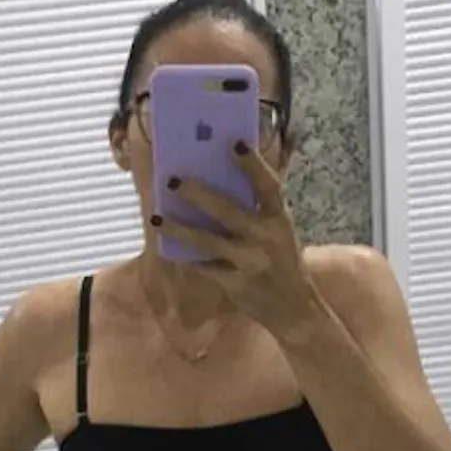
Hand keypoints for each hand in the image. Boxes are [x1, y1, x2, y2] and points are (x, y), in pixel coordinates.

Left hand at [154, 144, 319, 338]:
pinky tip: (167, 248)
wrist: (293, 308)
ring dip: (180, 229)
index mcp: (279, 219)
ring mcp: (249, 263)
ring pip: (208, 242)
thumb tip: (217, 177)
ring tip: (157, 217)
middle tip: (171, 179)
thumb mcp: (278, 230)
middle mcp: (265, 238)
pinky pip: (205, 267)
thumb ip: (257, 207)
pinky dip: (186, 258)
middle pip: (227, 211)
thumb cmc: (281, 259)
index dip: (252, 165)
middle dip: (198, 194)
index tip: (234, 142)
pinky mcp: (236, 285)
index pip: (268, 186)